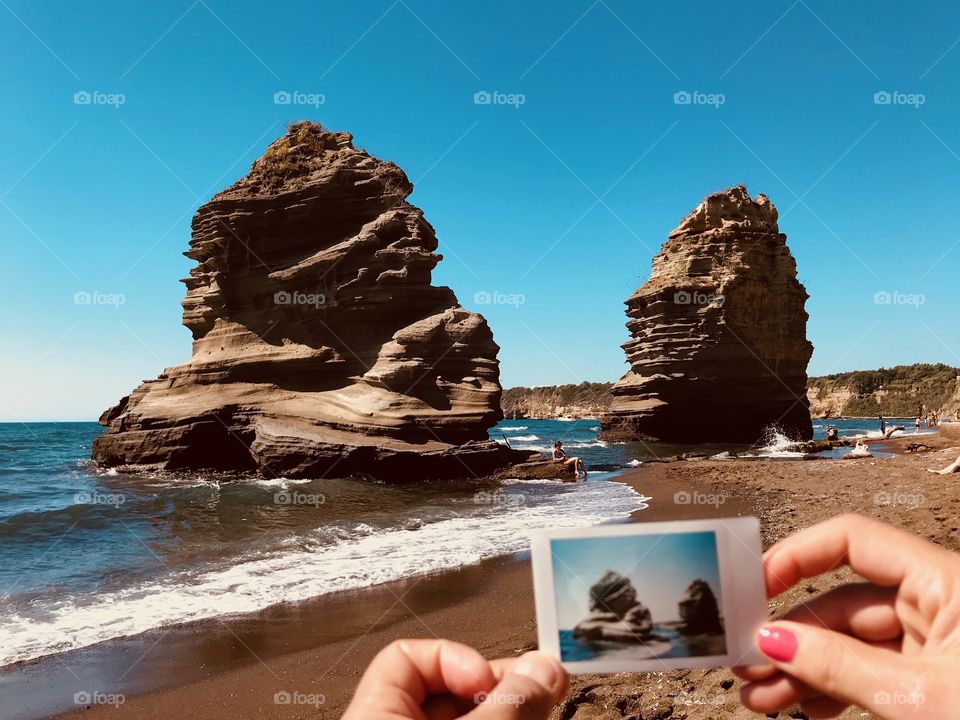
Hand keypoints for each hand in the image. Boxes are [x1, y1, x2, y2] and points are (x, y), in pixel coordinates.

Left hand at [343, 639, 568, 718]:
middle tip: (538, 693)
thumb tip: (545, 668)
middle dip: (496, 687)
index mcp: (373, 717)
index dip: (454, 658)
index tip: (490, 676)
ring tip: (540, 711)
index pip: (406, 657)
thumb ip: (507, 705)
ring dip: (506, 712)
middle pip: (446, 691)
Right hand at [735, 513, 959, 717]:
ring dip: (802, 669)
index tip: (755, 586)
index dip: (797, 556)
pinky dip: (833, 686)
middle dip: (789, 636)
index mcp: (948, 584)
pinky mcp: (934, 680)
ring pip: (851, 642)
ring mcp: (937, 645)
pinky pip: (872, 671)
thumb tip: (774, 641)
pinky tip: (802, 704)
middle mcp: (940, 605)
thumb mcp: (919, 698)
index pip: (853, 542)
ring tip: (761, 695)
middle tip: (747, 658)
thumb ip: (841, 666)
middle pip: (843, 601)